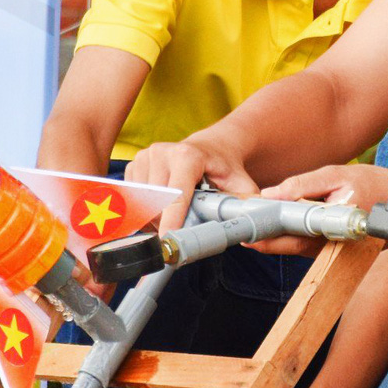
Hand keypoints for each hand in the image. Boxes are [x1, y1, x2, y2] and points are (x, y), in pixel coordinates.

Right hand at [123, 138, 257, 231]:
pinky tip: (162, 206)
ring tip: (175, 215)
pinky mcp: (134, 164)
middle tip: (182, 231)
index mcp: (187, 156)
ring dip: (155, 218)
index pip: (175, 195)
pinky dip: (145, 210)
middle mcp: (162, 152)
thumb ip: (247, 203)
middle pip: (157, 203)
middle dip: (167, 223)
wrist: (210, 147)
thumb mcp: (241, 183)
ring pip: (143, 203)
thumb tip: (253, 223)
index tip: (166, 240)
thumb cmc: (224, 167)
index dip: (171, 220)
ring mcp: (145, 157)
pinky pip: (133, 199)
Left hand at [252, 163, 387, 254]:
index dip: (266, 234)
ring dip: (277, 240)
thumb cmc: (377, 186)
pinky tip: (280, 228)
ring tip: (256, 229)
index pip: (291, 235)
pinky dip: (292, 238)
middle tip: (243, 236)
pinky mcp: (338, 250)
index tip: (247, 231)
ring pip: (298, 249)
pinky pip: (309, 246)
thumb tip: (270, 194)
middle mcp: (332, 245)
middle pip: (290, 247)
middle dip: (265, 242)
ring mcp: (335, 251)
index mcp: (331, 227)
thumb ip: (303, 184)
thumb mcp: (338, 174)